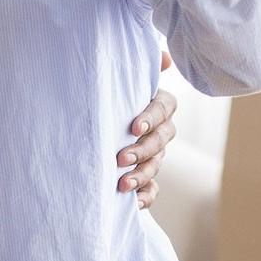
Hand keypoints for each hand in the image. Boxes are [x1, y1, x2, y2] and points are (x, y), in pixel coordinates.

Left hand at [117, 52, 175, 209]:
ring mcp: (155, 154)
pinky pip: (153, 189)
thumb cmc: (110, 94)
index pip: (162, 109)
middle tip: (120, 158)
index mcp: (158, 104)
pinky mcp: (146, 176)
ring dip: (141, 176)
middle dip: (142, 150)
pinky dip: (145, 196)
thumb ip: (137, 67)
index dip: (150, 118)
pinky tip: (133, 203)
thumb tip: (166, 57)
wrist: (93, 126)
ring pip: (156, 166)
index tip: (133, 127)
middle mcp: (161, 130)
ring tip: (122, 185)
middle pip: (160, 141)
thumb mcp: (119, 78)